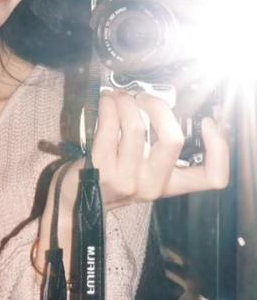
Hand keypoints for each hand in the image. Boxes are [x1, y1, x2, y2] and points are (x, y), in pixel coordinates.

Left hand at [88, 90, 229, 207]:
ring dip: (127, 102)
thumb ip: (160, 147)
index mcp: (171, 184)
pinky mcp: (101, 169)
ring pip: (135, 127)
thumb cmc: (115, 177)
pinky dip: (108, 107)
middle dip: (159, 108)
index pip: (212, 177)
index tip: (207, 122)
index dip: (219, 148)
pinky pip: (108, 128)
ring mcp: (127, 179)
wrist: (81, 202)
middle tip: (144, 98)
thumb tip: (164, 104)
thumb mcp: (146, 170)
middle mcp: (153, 185)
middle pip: (173, 140)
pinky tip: (107, 102)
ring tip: (120, 97)